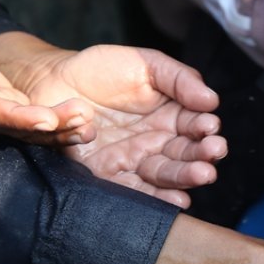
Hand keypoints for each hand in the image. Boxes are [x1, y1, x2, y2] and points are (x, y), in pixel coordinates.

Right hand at [0, 10, 91, 143]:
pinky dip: (55, 121)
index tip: (46, 119)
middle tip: (84, 120)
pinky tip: (84, 123)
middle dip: (49, 127)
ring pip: (26, 127)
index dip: (16, 118)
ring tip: (89, 127)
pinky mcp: (3, 101)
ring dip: (58, 129)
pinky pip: (30, 117)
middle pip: (13, 125)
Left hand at [0, 33, 226, 207]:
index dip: (206, 128)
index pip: (196, 127)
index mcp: (171, 117)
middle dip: (202, 155)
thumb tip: (212, 100)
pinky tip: (177, 198)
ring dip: (186, 177)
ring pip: (166, 174)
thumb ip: (180, 78)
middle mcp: (158, 143)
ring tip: (202, 173)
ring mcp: (135, 161)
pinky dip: (157, 197)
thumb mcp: (147, 64)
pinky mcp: (109, 176)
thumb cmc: (101, 70)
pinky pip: (135, 190)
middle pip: (186, 154)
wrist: (50, 81)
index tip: (210, 126)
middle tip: (213, 152)